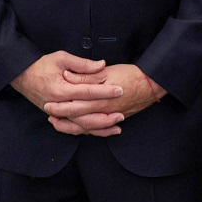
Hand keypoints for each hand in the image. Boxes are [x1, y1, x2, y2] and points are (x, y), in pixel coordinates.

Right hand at [13, 52, 117, 134]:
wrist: (22, 76)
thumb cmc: (41, 65)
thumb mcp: (61, 58)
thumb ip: (82, 64)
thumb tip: (101, 65)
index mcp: (60, 90)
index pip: (87, 92)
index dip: (105, 92)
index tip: (120, 90)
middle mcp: (59, 105)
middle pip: (85, 115)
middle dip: (105, 116)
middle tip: (122, 113)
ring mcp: (58, 114)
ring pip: (81, 126)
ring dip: (100, 128)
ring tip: (117, 127)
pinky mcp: (58, 117)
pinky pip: (75, 128)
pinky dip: (89, 131)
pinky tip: (103, 130)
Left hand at [44, 64, 165, 136]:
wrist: (152, 84)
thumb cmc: (131, 74)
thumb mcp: (106, 71)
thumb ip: (87, 75)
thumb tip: (68, 76)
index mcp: (99, 99)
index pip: (75, 105)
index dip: (60, 106)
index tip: (48, 104)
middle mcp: (104, 111)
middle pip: (78, 119)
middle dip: (62, 118)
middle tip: (49, 115)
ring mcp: (110, 117)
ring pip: (88, 127)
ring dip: (72, 127)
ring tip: (59, 123)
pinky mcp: (116, 118)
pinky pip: (99, 129)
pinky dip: (87, 130)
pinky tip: (80, 128)